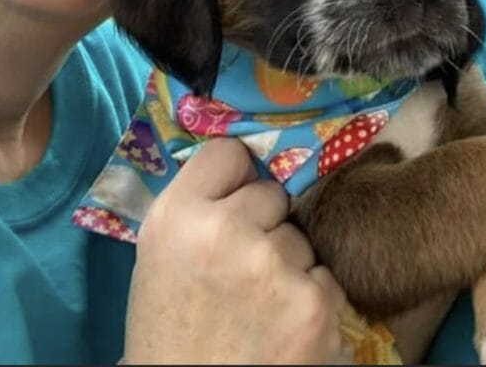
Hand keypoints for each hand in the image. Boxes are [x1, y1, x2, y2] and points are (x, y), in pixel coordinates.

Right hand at [122, 137, 345, 364]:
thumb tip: (246, 162)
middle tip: (239, 269)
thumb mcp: (160, 256)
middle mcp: (224, 231)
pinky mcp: (313, 304)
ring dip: (288, 264)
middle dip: (263, 224)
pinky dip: (310, 300)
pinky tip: (281, 328)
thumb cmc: (171, 332)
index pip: (228, 153)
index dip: (233, 179)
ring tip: (257, 307)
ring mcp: (274, 266)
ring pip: (299, 237)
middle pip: (271, 193)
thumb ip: (197, 206)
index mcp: (177, 217)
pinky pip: (325, 277)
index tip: (231, 201)